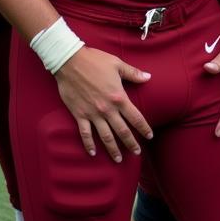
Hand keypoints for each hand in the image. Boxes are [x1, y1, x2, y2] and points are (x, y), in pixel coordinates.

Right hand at [54, 46, 151, 161]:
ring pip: (106, 136)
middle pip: (122, 131)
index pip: (135, 117)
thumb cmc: (95, 61)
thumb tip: (148, 77)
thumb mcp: (117, 64)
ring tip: (118, 159)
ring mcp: (93, 114)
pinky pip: (85, 134)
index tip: (149, 136)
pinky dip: (89, 144)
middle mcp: (107, 109)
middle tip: (136, 153)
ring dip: (113, 149)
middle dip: (131, 143)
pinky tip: (93, 153)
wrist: (70, 62)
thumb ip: (133, 73)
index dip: (143, 128)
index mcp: (118, 97)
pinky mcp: (80, 115)